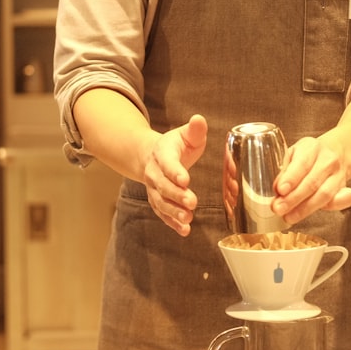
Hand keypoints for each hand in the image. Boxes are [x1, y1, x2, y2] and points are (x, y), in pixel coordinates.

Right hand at [142, 114, 207, 235]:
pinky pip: (162, 214)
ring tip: (188, 219)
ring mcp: (154, 189)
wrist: (151, 156)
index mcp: (162, 153)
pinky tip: (184, 230)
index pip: (168, 163)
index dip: (175, 172)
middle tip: (192, 202)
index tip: (186, 180)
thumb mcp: (186, 134)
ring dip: (174, 212)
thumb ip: (195, 129)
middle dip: (177, 195)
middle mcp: (154, 173)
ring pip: (161, 202)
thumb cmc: (175, 145)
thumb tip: (199, 119)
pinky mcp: (157, 201)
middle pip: (163, 186)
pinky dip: (172, 223)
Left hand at [271, 136, 350, 224]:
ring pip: (324, 195)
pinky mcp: (346, 189)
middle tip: (279, 208)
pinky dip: (329, 209)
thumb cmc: (309, 155)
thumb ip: (284, 170)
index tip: (280, 190)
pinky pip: (341, 201)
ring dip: (305, 209)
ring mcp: (339, 175)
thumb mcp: (292, 155)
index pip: (302, 163)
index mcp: (312, 148)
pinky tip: (312, 215)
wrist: (336, 153)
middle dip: (294, 198)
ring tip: (289, 216)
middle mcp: (328, 160)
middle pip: (312, 182)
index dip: (291, 178)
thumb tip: (276, 189)